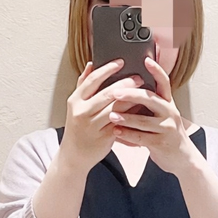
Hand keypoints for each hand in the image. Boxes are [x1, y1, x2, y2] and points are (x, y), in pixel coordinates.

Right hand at [60, 59, 143, 173]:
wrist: (74, 155)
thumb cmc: (78, 128)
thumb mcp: (76, 106)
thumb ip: (83, 85)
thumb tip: (91, 65)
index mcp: (75, 101)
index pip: (92, 80)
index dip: (108, 69)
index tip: (121, 62)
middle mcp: (82, 112)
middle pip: (107, 93)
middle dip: (125, 84)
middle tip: (138, 77)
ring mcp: (93, 126)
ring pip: (116, 108)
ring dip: (131, 99)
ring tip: (142, 92)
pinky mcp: (104, 137)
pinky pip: (121, 123)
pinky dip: (131, 115)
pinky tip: (140, 109)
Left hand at [107, 56, 197, 176]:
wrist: (181, 158)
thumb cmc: (165, 134)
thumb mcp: (161, 115)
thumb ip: (148, 104)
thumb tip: (126, 89)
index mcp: (168, 102)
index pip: (164, 82)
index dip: (156, 70)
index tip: (145, 60)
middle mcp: (169, 112)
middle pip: (150, 98)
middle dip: (131, 94)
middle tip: (114, 92)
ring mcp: (167, 128)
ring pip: (143, 120)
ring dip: (125, 118)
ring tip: (111, 115)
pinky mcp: (161, 143)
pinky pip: (141, 138)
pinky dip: (127, 135)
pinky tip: (115, 132)